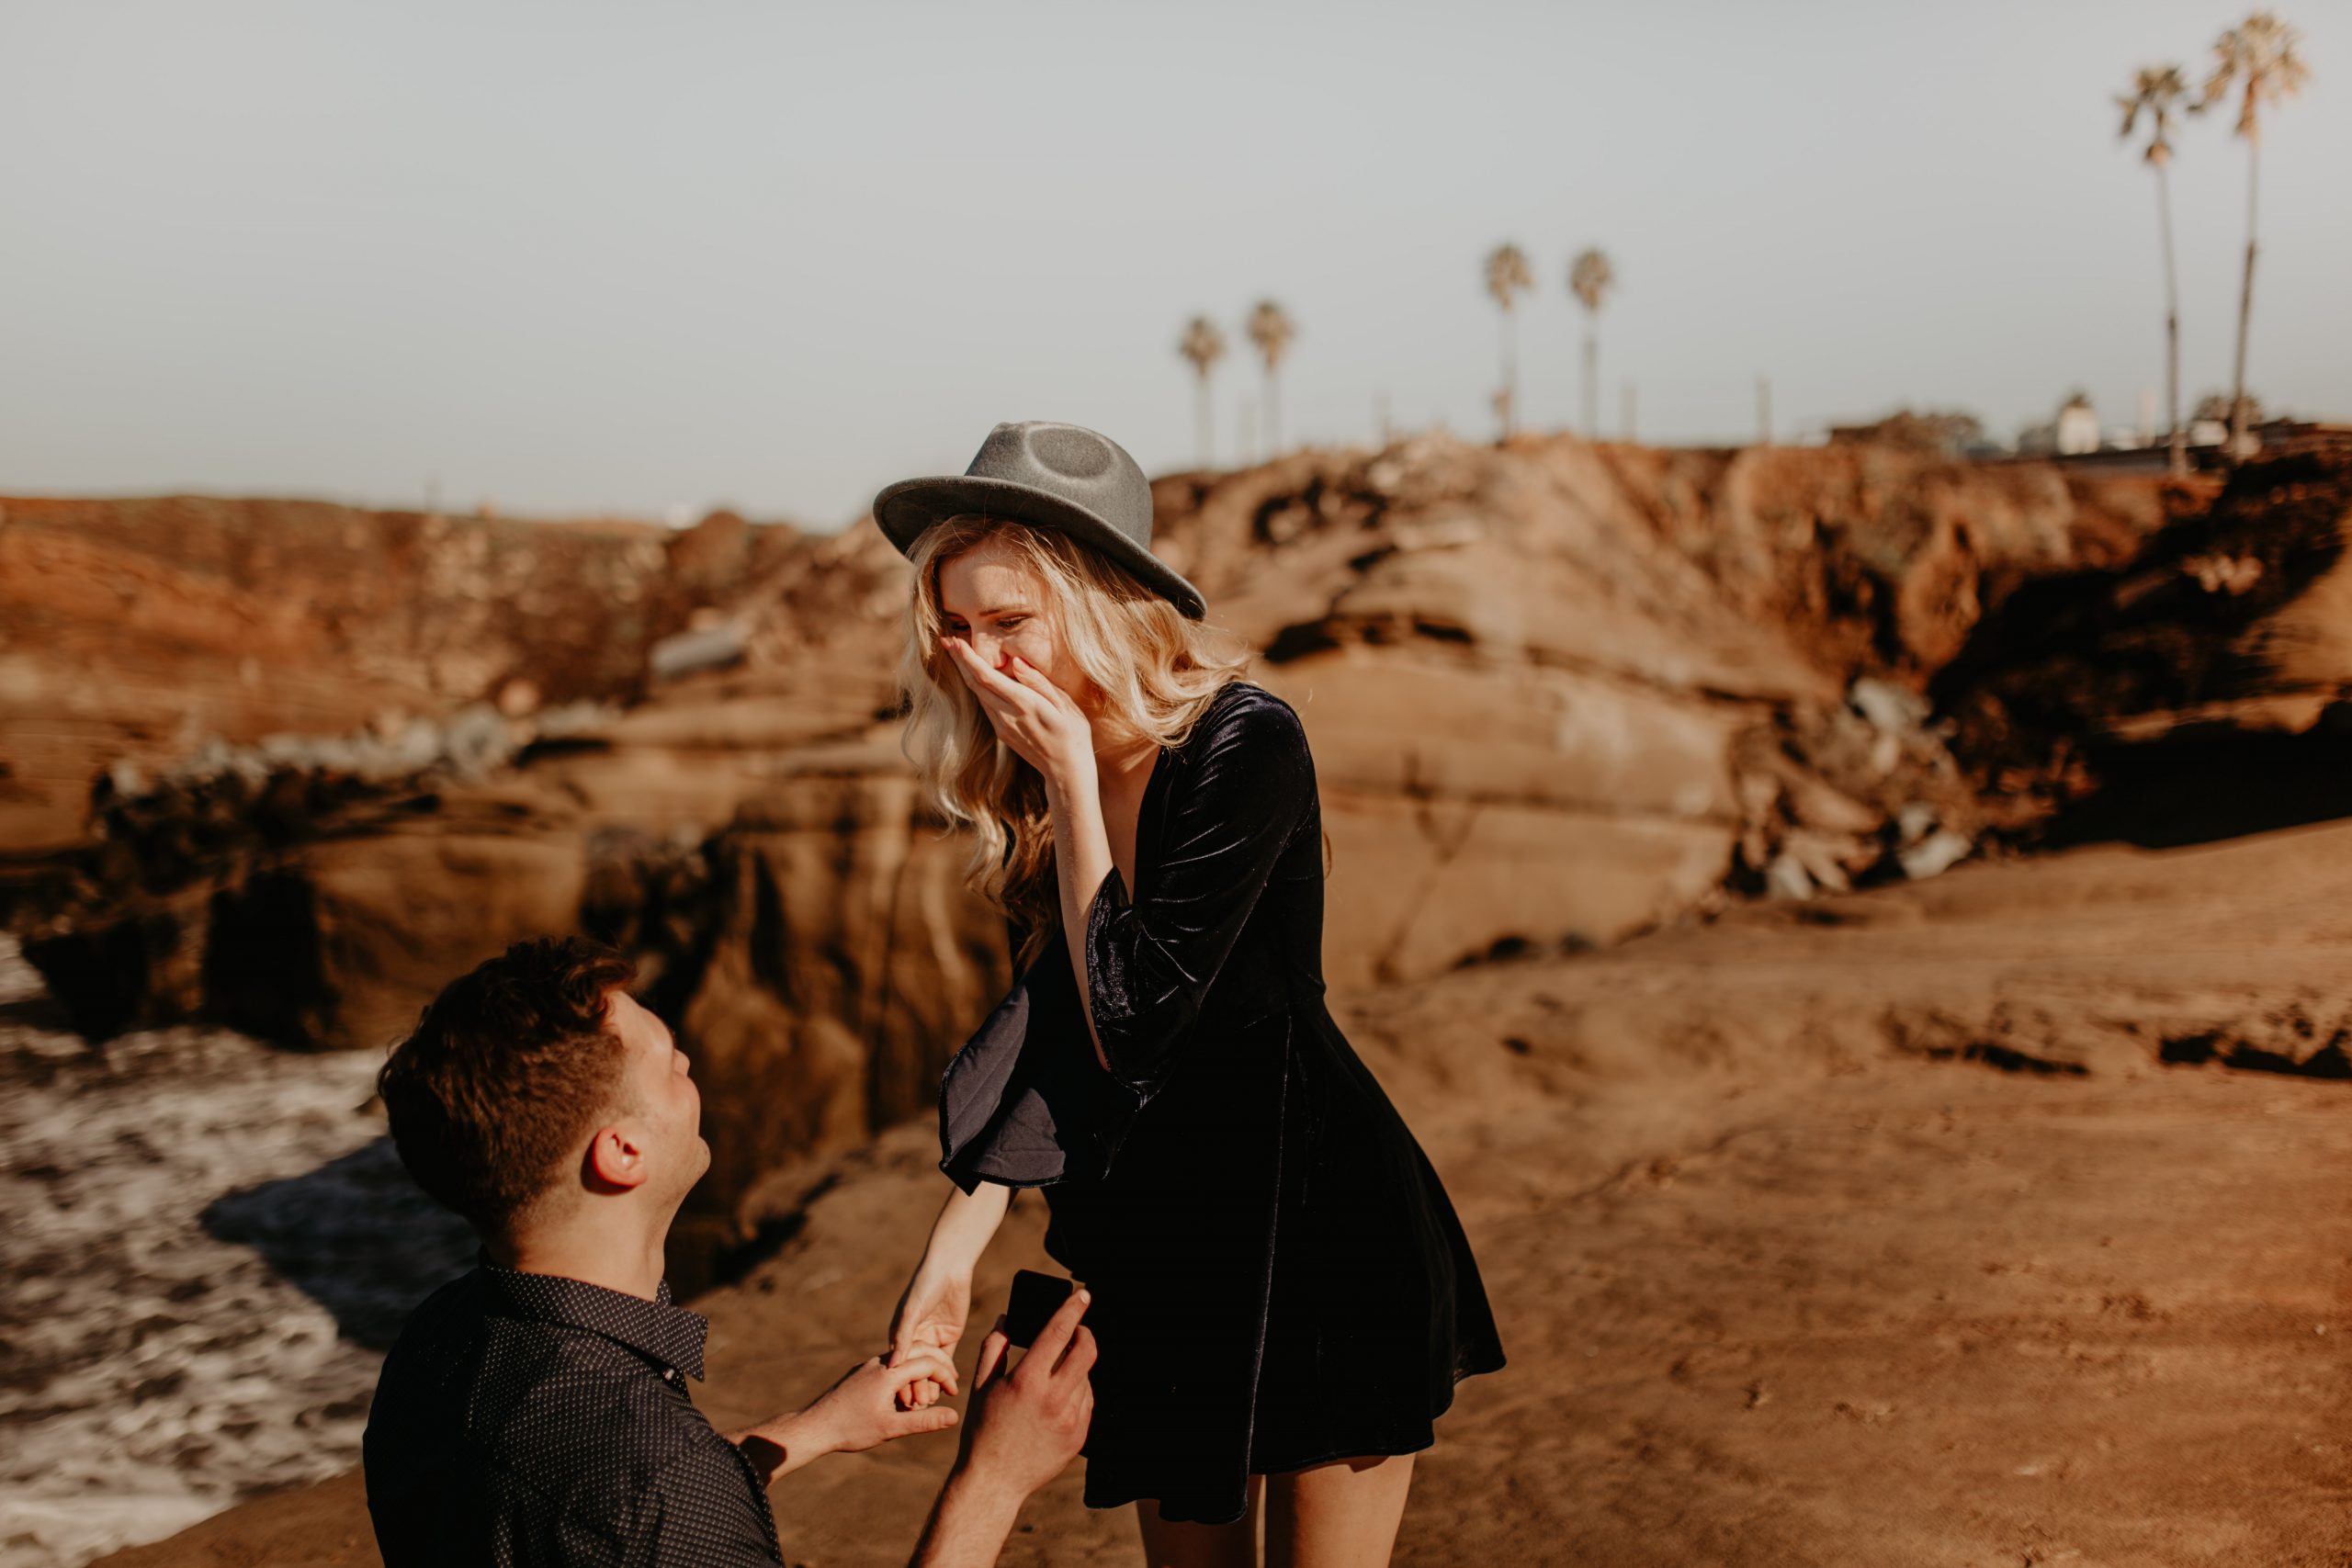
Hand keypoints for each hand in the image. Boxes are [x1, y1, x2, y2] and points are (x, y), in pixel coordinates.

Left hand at [733, 1347, 959, 1482]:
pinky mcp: (860, 1373)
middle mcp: (880, 1363)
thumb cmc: (852, 1429)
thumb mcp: (891, 1428)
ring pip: (903, 1357)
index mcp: (889, 1373)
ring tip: (932, 1389)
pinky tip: (906, 1392)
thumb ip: (924, 1421)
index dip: (945, 1375)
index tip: (954, 1393)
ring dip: (921, 1367)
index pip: (928, 1362)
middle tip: (952, 1381)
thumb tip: (954, 1416)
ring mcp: (868, 1365)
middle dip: (938, 1363)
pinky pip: (889, 1364)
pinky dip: (905, 1372)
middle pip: (918, 1350)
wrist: (815, 1426)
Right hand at [889, 1264, 970, 1410]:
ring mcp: (932, 1338)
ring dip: (930, 1384)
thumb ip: (903, 1338)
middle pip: (914, 1369)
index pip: (899, 1363)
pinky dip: (946, 1373)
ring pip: (930, 1368)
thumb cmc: (924, 1286)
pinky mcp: (949, 1336)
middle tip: (918, 1407)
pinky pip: (947, 1359)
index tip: (902, 1401)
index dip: (900, 1382)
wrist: (950, 1267)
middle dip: (915, 1387)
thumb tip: (893, 1365)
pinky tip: (947, 1388)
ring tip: (931, 1402)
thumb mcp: (911, 1312)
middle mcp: (914, 1338)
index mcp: (900, 1333)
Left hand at [939, 639, 1096, 788]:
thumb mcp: (1064, 705)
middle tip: (947, 640)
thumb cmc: (1073, 734)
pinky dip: (976, 686)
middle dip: (959, 661)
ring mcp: (1002, 726)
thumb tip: (1016, 662)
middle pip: (975, 684)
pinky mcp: (1001, 732)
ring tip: (957, 652)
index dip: (968, 658)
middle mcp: (1007, 716)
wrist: (1066, 771)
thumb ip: (1039, 682)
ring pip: (977, 695)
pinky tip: (975, 675)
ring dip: (965, 673)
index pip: (987, 677)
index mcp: (1024, 704)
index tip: (955, 641)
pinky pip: (985, 704)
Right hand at [952, 1289, 1096, 1501]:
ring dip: (1076, 1368)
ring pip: (1086, 1377)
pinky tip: (1056, 1401)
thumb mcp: (981, 1385)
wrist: (994, 1481)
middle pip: (1087, 1352)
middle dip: (1085, 1334)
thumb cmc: (983, 1430)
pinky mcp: (1079, 1436)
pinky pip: (1087, 1402)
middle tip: (1076, 1331)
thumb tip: (1006, 1318)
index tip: (1083, 1294)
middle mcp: (1054, 1399)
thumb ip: (994, 1346)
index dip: (1073, 1308)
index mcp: (1028, 1380)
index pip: (1059, 1332)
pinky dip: (1077, 1393)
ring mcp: (1071, 1419)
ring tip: (1053, 1377)